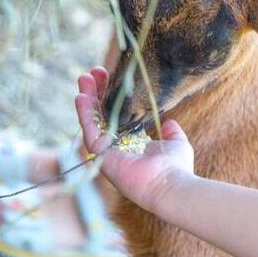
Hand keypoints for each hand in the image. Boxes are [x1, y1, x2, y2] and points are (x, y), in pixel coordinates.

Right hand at [75, 67, 194, 211]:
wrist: (169, 184)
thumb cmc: (175, 168)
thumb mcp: (176, 143)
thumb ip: (171, 133)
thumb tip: (170, 123)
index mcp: (131, 143)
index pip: (117, 115)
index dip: (114, 96)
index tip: (112, 77)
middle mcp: (116, 146)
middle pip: (101, 114)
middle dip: (97, 92)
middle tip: (94, 72)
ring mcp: (106, 151)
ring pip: (92, 120)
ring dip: (87, 98)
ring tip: (84, 77)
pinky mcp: (101, 154)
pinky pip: (89, 130)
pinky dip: (84, 113)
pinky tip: (81, 96)